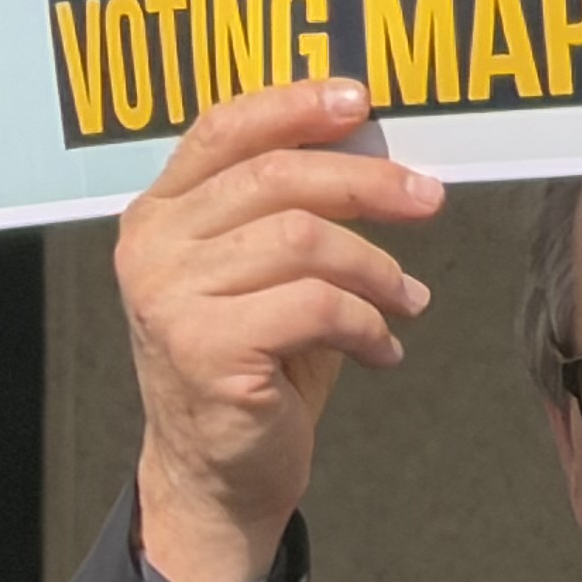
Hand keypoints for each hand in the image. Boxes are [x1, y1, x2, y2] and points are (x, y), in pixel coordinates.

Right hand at [121, 78, 441, 581]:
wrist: (216, 478)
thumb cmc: (251, 368)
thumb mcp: (261, 275)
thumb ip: (288, 209)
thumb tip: (370, 142)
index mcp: (157, 214)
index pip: (223, 129)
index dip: (294, 106)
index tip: (362, 103)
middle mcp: (153, 248)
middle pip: (277, 178)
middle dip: (368, 183)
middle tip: (428, 200)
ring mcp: (171, 299)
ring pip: (305, 240)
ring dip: (376, 268)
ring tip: (408, 299)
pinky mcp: (207, 350)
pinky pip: (316, 307)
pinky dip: (368, 324)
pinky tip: (385, 349)